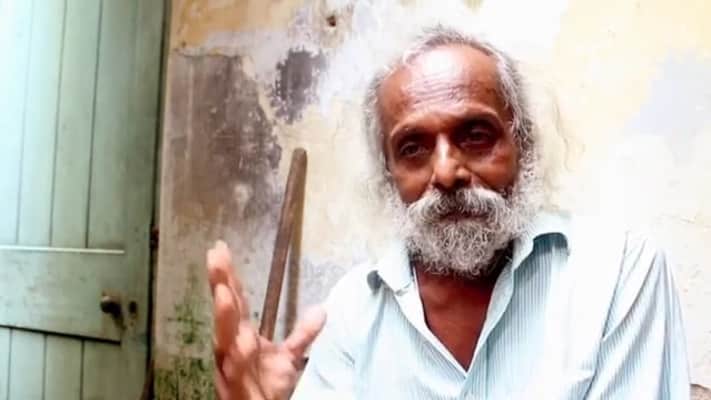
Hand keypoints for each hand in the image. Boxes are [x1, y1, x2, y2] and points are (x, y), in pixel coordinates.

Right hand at [207, 241, 325, 399]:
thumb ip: (302, 334)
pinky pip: (237, 370)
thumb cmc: (266, 386)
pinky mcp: (237, 387)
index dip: (227, 275)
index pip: (235, 299)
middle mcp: (231, 347)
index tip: (220, 248)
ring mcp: (231, 366)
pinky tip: (245, 339)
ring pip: (226, 339)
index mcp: (240, 336)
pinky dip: (240, 355)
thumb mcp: (288, 358)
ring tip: (225, 293)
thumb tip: (322, 310)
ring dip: (225, 316)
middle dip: (219, 285)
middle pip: (225, 311)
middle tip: (215, 258)